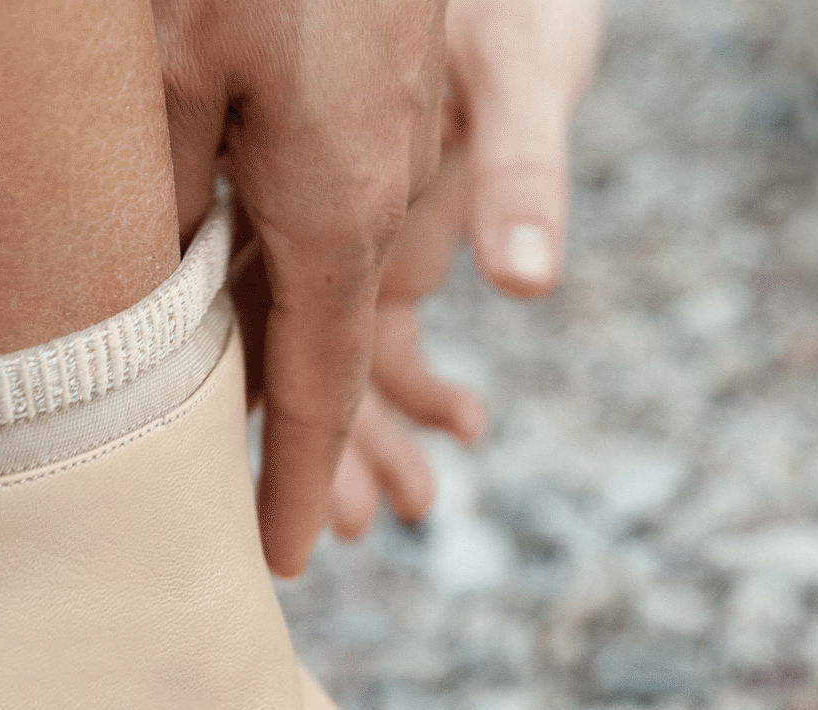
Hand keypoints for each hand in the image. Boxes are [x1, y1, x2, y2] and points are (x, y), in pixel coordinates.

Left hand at [155, 0, 449, 577]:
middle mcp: (376, 187)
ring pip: (317, 279)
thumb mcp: (164, 81)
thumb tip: (150, 312)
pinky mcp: (368, 86)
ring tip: (249, 444)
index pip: (317, 389)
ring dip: (284, 363)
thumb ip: (164, 215)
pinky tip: (236, 293)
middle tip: (271, 531)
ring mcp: (383, 134)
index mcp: (339, 207)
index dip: (293, 483)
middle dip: (298, 447)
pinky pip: (320, 209)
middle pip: (323, 349)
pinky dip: (284, 271)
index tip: (283, 562)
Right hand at [325, 0, 604, 537]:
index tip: (289, 548)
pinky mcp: (378, 220)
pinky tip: (467, 428)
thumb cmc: (503, 12)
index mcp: (334, 209)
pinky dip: (417, 385)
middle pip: (303, 374)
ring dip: (379, 437)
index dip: (298, 465)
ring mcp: (345, 225)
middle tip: (356, 532)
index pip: (307, 368)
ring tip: (420, 504)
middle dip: (334, 464)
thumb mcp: (518, 72)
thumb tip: (528, 278)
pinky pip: (374, 326)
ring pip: (336, 360)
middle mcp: (325, 225)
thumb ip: (521, 170)